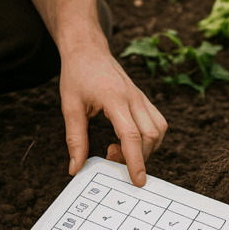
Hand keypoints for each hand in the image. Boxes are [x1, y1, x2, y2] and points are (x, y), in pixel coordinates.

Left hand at [60, 45, 166, 186]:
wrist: (86, 48)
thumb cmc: (76, 75)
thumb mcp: (70, 107)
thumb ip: (75, 139)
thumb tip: (76, 168)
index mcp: (115, 99)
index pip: (131, 136)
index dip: (135, 161)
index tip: (137, 181)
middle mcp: (133, 98)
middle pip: (150, 136)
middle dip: (137, 157)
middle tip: (108, 157)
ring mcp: (141, 97)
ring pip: (159, 130)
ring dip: (145, 148)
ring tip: (116, 149)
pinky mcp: (142, 98)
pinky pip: (157, 121)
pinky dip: (149, 137)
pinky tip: (128, 139)